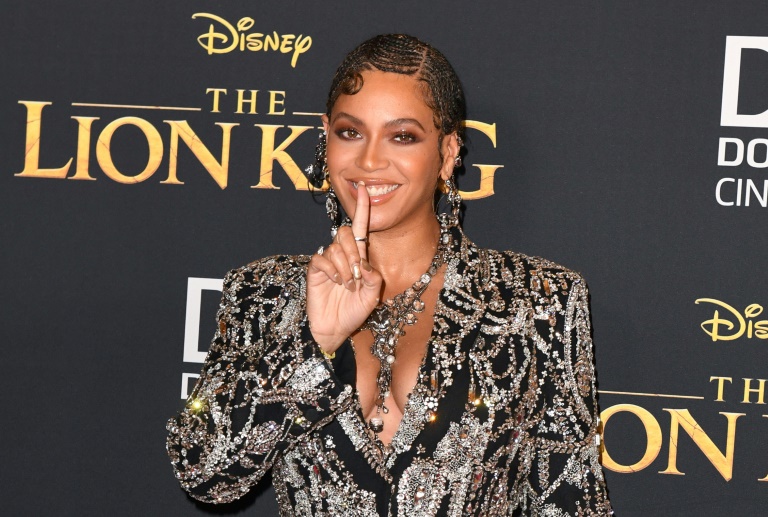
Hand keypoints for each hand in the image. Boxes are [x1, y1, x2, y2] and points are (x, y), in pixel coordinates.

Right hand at [307, 182, 382, 352]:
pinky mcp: (316, 269)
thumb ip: (374, 278)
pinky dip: (333, 269)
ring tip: (347, 285)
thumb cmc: (354, 312)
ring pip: (336, 247)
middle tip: (358, 275)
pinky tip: (336, 282)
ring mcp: (328, 261)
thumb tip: (364, 263)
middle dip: (354, 252)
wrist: (335, 329)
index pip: (361, 227)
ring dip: (345, 266)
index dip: (362, 208)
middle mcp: (343, 255)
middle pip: (346, 233)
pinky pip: (323, 258)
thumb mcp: (372, 296)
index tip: (364, 188)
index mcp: (359, 257)